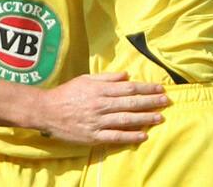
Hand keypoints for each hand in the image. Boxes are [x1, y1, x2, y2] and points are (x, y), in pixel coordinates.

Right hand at [36, 72, 167, 144]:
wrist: (47, 111)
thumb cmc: (67, 93)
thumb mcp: (86, 79)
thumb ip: (107, 77)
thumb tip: (126, 75)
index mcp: (100, 89)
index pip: (129, 88)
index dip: (146, 88)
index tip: (160, 88)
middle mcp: (101, 104)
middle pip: (131, 102)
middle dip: (151, 102)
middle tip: (166, 101)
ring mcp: (97, 121)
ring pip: (126, 119)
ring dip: (145, 118)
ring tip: (160, 117)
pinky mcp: (93, 136)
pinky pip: (114, 136)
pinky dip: (130, 136)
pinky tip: (143, 135)